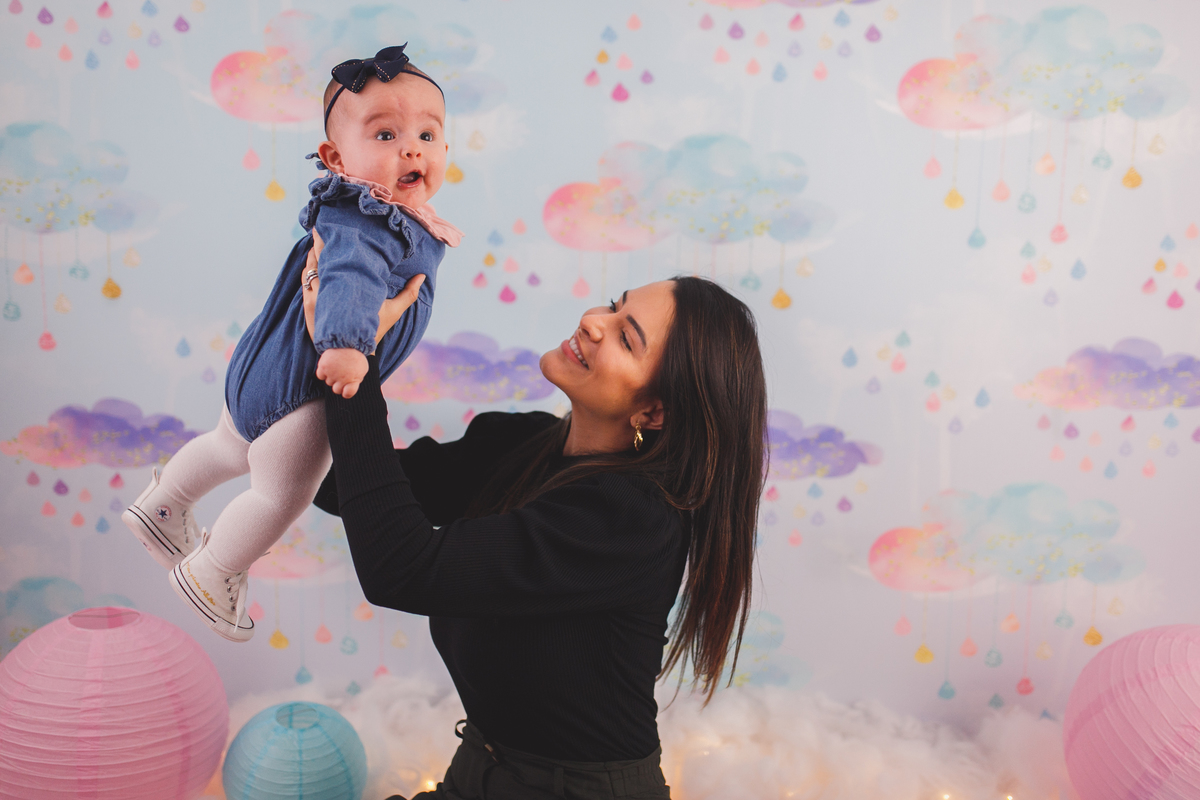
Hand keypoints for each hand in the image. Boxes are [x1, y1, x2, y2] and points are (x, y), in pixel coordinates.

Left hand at [301, 229, 426, 348]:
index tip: (334, 227)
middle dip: (320, 241)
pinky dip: (308, 269)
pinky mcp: (308, 305)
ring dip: (313, 254)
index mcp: (349, 285)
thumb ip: (409, 294)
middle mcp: (328, 288)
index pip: (336, 256)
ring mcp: (315, 297)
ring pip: (309, 267)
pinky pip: (305, 280)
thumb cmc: (373, 330)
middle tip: (321, 226)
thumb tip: (422, 276)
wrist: (350, 354)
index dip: (332, 240)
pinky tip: (312, 261)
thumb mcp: (393, 312)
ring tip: (317, 240)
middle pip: (319, 256)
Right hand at [316, 348, 368, 398]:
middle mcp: (342, 379)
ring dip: (331, 377)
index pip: (347, 394)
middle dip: (338, 384)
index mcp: (354, 380)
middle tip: (341, 375)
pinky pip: (320, 376)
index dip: (346, 392)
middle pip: (336, 390)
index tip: (346, 388)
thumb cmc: (356, 355)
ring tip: (336, 367)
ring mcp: (332, 374)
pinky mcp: (323, 367)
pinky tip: (328, 366)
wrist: (347, 340)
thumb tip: (351, 386)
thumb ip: (357, 379)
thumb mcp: (362, 368)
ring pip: (328, 382)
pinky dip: (323, 372)